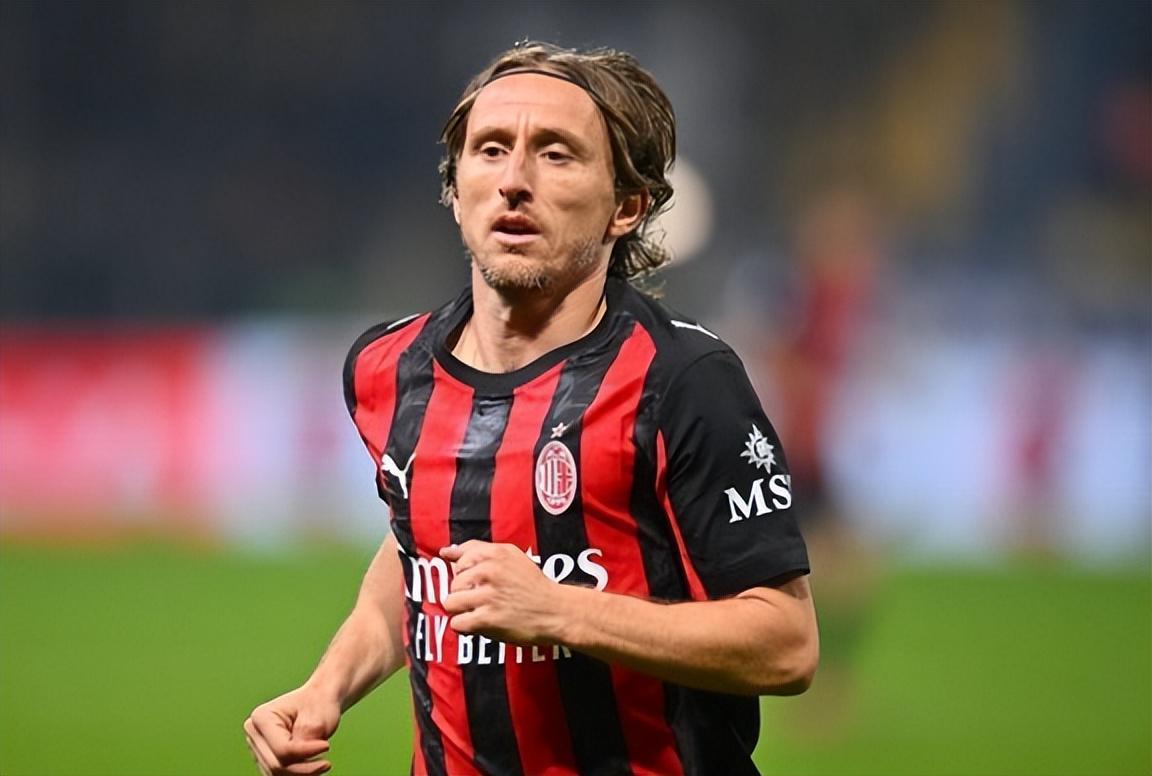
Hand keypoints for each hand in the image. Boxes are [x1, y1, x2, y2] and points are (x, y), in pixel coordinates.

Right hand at [244, 686, 340, 775]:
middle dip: (304, 769)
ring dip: (301, 773)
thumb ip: (304, 742)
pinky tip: (313, 767)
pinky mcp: (265, 758)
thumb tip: (294, 764)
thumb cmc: (319, 705)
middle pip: (276, 765)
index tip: (326, 746)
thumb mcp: (317, 720)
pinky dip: (297, 774)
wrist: (319, 701)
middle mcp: (254, 733)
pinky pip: (279, 775)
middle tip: (326, 764)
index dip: (306, 752)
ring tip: (321, 764)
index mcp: (261, 717)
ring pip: (276, 774)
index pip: (282, 749)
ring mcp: (257, 747)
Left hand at [440, 540, 565, 644]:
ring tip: (479, 611)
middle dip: (465, 593)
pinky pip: (457, 623)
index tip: (480, 581)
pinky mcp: (487, 619)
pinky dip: (466, 627)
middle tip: (485, 599)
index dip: (466, 573)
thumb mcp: (511, 557)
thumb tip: (445, 553)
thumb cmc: (532, 585)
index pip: (460, 559)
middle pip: (453, 583)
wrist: (555, 611)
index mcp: (495, 554)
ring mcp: (488, 596)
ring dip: (462, 610)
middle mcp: (489, 571)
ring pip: (450, 602)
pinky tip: (480, 623)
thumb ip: (477, 551)